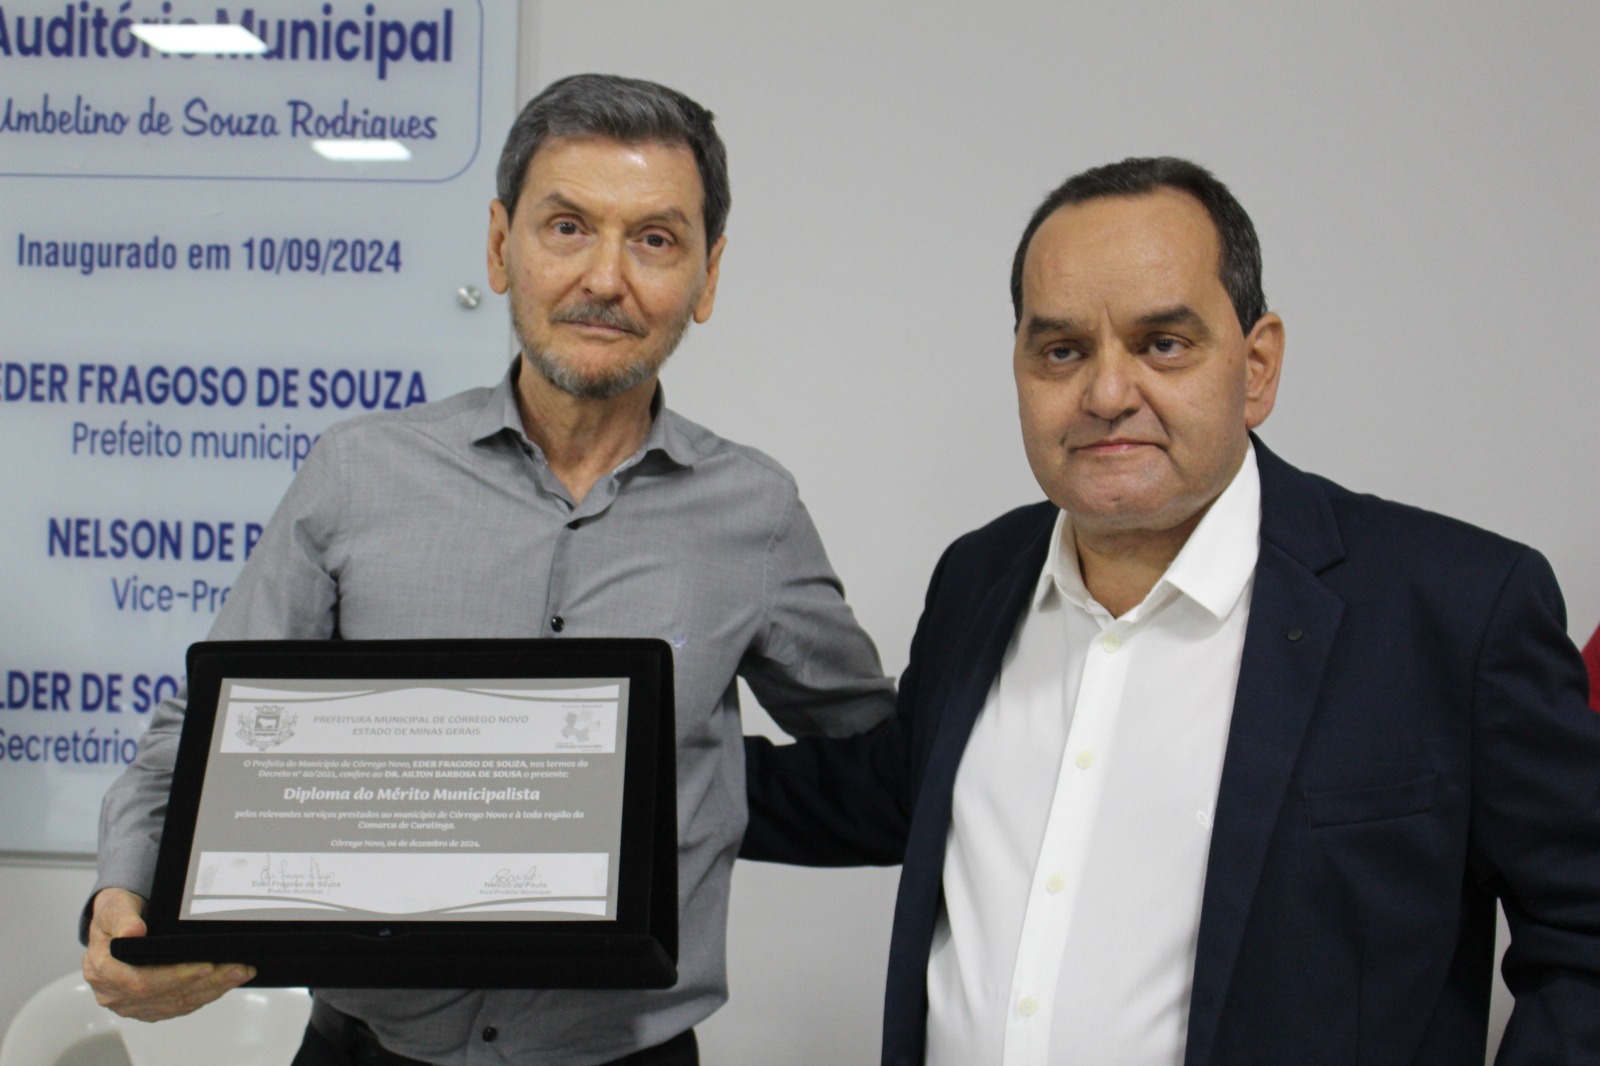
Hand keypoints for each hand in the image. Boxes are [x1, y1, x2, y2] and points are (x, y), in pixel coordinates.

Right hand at [81, 887, 255, 1020]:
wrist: (118, 921)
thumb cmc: (117, 913)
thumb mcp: (114, 906)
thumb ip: (122, 918)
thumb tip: (132, 932)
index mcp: (102, 968)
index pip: (141, 981)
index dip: (175, 976)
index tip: (205, 965)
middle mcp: (113, 992)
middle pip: (164, 995)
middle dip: (204, 982)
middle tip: (236, 968)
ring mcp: (130, 1003)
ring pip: (176, 1003)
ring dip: (212, 990)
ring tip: (239, 973)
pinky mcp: (147, 1007)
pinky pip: (179, 1006)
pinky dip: (205, 995)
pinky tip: (225, 983)